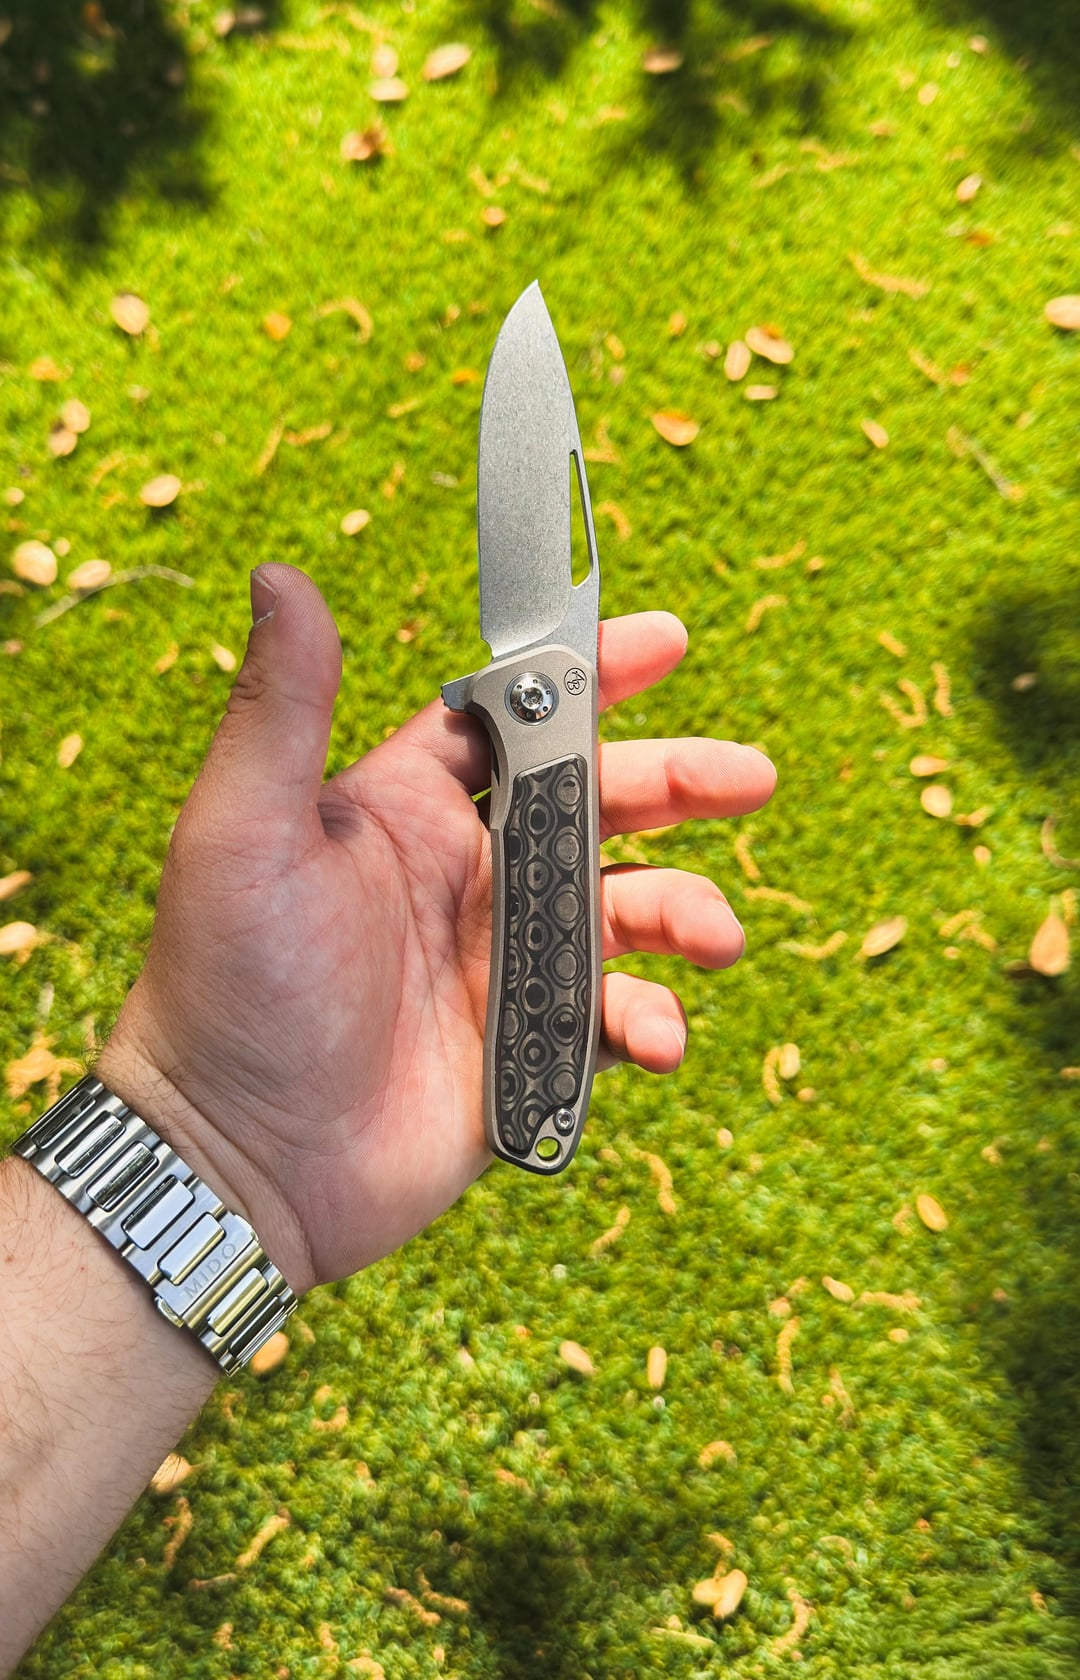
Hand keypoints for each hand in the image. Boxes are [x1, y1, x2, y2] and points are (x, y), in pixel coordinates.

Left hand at [100, 565, 774, 1295]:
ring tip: (713, 934)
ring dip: (681, 910)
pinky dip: (648, 1020)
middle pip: (596, 802)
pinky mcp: (522, 1051)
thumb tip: (280, 575)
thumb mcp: (243, 831)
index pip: (514, 718)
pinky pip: (612, 1019)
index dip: (590, 677)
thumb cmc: (223, 987)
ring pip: (623, 911)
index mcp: (404, 808)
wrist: (234, 1165)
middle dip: (676, 783)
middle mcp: (463, 876)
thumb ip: (282, 707)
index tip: (665, 642)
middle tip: (748, 776)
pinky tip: (654, 1035)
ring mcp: (496, 965)